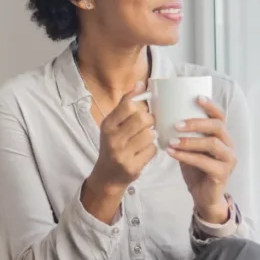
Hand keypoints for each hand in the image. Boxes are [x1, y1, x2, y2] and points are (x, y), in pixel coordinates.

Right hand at [82, 82, 156, 221]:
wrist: (107, 176)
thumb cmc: (113, 145)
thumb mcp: (113, 124)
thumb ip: (125, 105)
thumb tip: (141, 84)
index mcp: (107, 125)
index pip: (128, 105)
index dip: (140, 105)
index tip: (142, 109)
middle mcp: (112, 139)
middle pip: (142, 119)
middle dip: (149, 121)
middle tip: (147, 126)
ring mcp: (122, 154)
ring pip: (150, 135)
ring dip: (151, 137)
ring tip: (143, 141)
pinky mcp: (132, 167)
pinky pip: (152, 150)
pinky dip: (151, 150)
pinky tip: (143, 152)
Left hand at [166, 96, 235, 222]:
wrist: (203, 195)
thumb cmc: (196, 168)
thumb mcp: (190, 148)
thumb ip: (184, 135)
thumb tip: (163, 117)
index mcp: (222, 136)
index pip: (220, 116)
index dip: (210, 106)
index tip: (197, 98)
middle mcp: (228, 145)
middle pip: (217, 127)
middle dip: (196, 123)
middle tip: (176, 124)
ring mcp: (228, 159)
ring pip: (212, 144)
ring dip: (190, 141)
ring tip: (172, 140)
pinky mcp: (222, 173)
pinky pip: (204, 161)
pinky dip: (186, 156)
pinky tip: (172, 153)